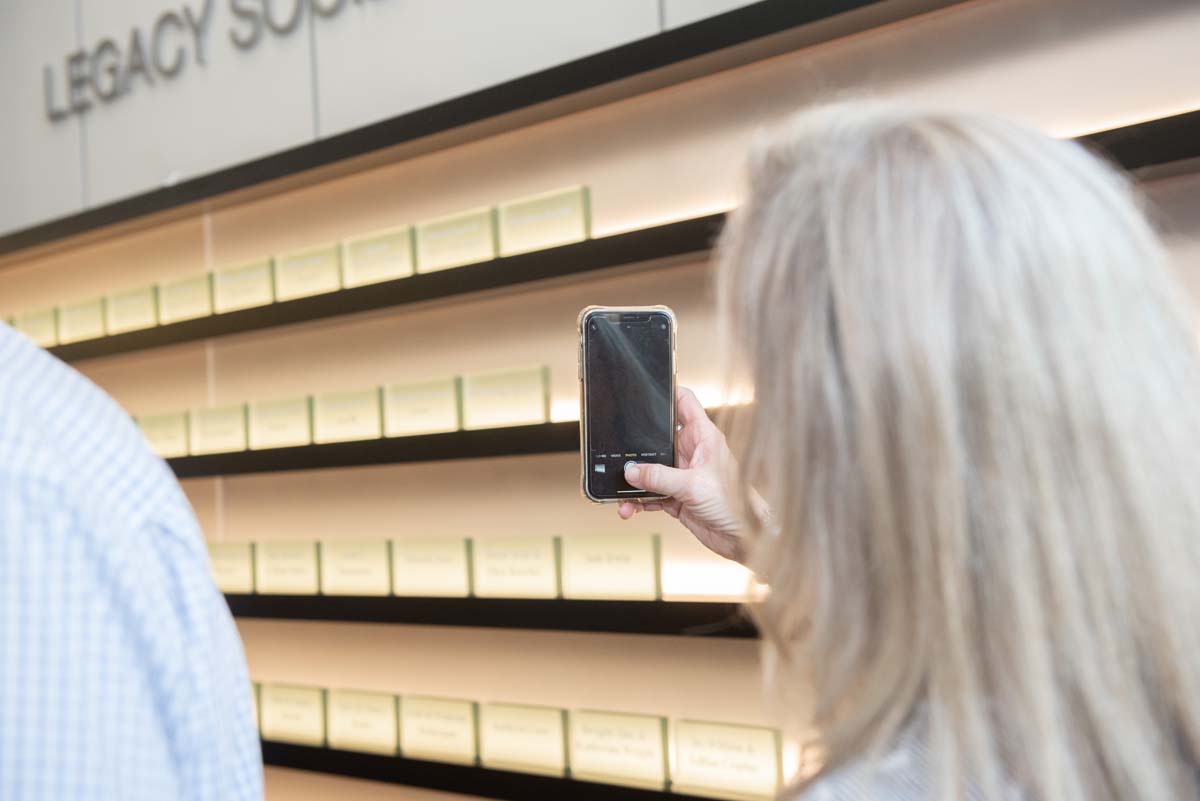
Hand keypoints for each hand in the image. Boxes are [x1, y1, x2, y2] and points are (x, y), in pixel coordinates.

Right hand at [618, 387, 747, 562]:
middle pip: (659, 437)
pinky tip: (630, 508)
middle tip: (619, 453)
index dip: (667, 392)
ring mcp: (683, 474)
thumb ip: (659, 477)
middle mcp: (692, 452)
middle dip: (638, 447)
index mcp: (703, 437)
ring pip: (651, 470)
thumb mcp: (693, 486)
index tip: (644, 390)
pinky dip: (639, 500)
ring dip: (635, 482)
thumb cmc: (735, 505)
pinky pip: (651, 493)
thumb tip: (631, 471)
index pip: (684, 402)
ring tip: (621, 493)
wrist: (742, 538)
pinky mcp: (678, 496)